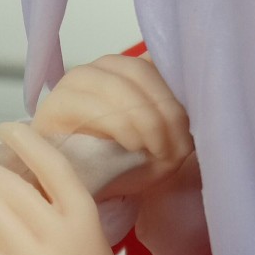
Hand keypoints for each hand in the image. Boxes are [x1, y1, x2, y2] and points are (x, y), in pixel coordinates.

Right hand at [31, 54, 191, 197]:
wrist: (87, 193)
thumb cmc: (124, 168)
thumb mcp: (164, 145)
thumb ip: (180, 120)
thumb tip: (196, 100)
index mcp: (131, 69)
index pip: (159, 61)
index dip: (177, 95)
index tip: (188, 131)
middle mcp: (104, 67)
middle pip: (141, 71)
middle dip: (164, 110)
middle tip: (173, 146)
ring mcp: (77, 81)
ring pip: (120, 85)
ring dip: (146, 120)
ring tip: (154, 149)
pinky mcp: (57, 102)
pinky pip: (94, 104)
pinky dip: (121, 126)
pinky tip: (132, 145)